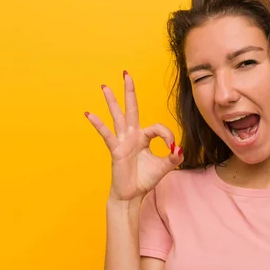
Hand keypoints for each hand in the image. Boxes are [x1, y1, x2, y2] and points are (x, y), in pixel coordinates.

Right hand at [85, 71, 182, 200]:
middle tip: (126, 73)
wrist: (132, 195)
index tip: (173, 148)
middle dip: (130, 91)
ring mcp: (122, 141)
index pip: (157, 128)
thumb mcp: (164, 167)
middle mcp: (132, 136)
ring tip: (105, 86)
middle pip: (132, 109)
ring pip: (118, 117)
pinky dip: (99, 124)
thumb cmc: (145, 179)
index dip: (168, 136)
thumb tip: (180, 148)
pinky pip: (107, 135)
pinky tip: (89, 114)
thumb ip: (173, 157)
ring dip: (112, 101)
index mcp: (144, 138)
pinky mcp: (116, 150)